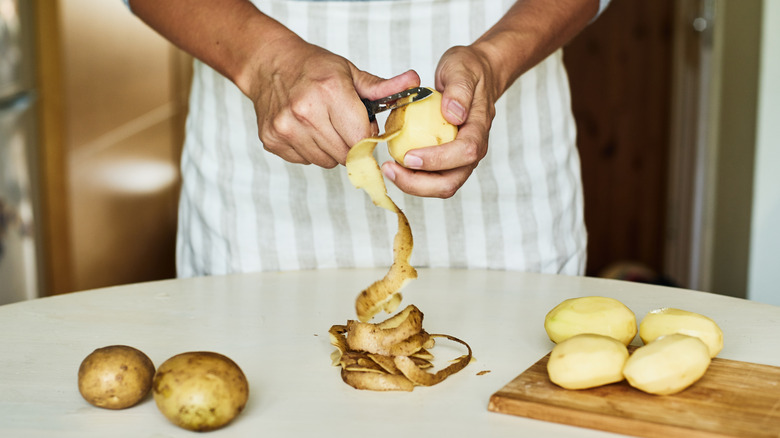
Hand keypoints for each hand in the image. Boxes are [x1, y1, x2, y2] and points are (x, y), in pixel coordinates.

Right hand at [246, 37, 419, 167]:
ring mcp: (286, 128)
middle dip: (351, 145)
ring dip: (331, 149)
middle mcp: (305, 112)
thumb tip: (415, 83)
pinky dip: (310, 150)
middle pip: (345, 154)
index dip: (368, 138)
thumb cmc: (314, 68)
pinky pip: (306, 161)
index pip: (362, 139)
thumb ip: (383, 87)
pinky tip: (305, 129)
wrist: (269, 64)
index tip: (365, 129)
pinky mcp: (272, 141)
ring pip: (326, 162)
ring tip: (323, 125)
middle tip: (343, 125)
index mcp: (330, 92)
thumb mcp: (350, 72)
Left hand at [380, 44, 498, 197]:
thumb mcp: (462, 69)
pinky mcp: (448, 160)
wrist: (476, 75)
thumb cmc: (469, 71)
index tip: (409, 156)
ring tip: (388, 169)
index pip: (465, 152)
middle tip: (390, 170)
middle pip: (450, 182)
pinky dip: (411, 176)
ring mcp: (460, 159)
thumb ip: (459, 90)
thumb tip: (453, 114)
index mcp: (479, 129)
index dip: (437, 159)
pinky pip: (430, 177)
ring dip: (412, 184)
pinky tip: (393, 164)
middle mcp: (473, 150)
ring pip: (440, 186)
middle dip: (419, 184)